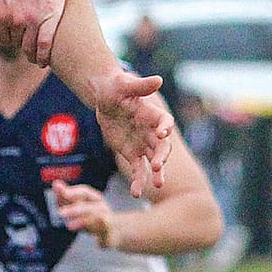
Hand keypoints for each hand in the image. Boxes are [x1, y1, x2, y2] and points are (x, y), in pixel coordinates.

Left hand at [0, 0, 67, 64]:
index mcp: (2, 12)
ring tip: (36, 56)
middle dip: (21, 44)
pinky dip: (44, 56)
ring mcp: (33, 20)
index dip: (10, 38)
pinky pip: (45, 46)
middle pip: (16, 43)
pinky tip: (45, 60)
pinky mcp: (50, 18)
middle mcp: (15, 19)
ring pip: (29, 48)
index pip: (2, 37)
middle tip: (29, 43)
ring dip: (32, 55)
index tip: (17, 39)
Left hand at [51, 180, 112, 243]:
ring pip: (95, 219)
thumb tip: (55, 183)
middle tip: (60, 213)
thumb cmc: (91, 216)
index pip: (84, 192)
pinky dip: (98, 235)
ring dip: (81, 222)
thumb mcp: (78, 206)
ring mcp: (107, 219)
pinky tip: (92, 239)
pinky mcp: (110, 233)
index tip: (60, 192)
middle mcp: (101, 206)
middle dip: (74, 209)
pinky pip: (104, 232)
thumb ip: (66, 197)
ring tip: (69, 226)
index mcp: (94, 198)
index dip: (72, 192)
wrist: (114, 232)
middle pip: (88, 206)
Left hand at [92, 68, 171, 197]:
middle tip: (159, 165)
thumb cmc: (117, 87)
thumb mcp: (124, 84)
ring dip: (157, 173)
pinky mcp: (133, 154)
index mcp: (154, 114)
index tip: (162, 132)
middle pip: (162, 146)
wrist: (106, 99)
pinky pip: (138, 170)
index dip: (165, 127)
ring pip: (154, 162)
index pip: (165, 122)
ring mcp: (144, 145)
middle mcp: (153, 132)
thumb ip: (141, 85)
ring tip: (157, 185)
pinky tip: (136, 193)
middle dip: (162, 156)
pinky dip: (138, 181)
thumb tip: (159, 79)